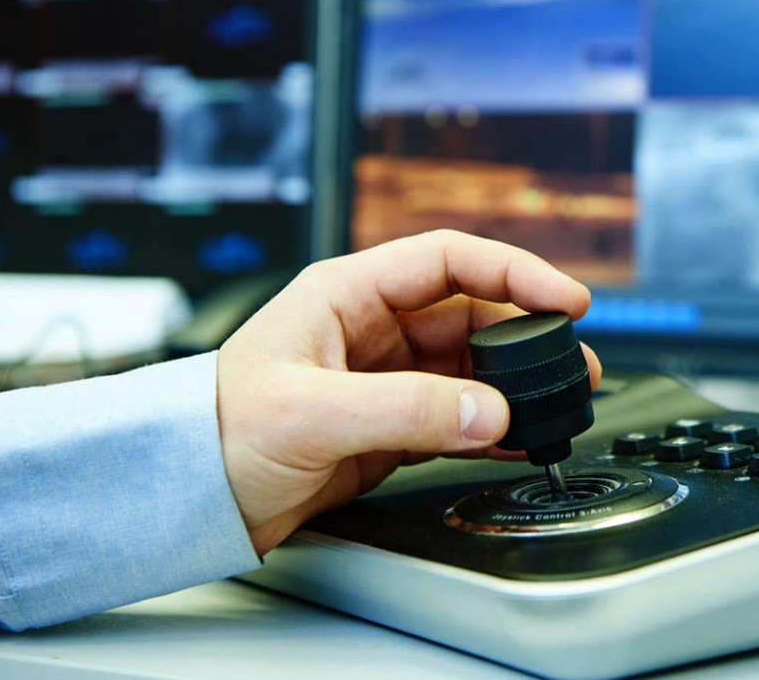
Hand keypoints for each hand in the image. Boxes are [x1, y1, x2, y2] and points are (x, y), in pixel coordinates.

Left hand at [216, 230, 599, 554]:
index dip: (515, 273)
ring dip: (516, 385)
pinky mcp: (387, 424)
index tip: (564, 300)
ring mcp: (383, 377)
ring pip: (471, 368)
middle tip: (573, 365)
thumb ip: (406, 410)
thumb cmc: (215, 434)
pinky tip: (519, 439)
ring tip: (560, 405)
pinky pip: (457, 416)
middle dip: (528, 337)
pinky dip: (492, 426)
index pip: (450, 261)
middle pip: (473, 314)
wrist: (185, 497)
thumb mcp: (311, 413)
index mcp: (347, 294)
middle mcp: (371, 328)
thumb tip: (490, 411)